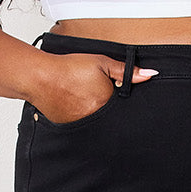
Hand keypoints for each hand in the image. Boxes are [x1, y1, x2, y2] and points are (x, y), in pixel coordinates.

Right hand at [27, 51, 156, 123]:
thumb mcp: (101, 63)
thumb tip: (150, 75)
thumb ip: (126, 70)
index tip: (116, 94)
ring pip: (97, 122)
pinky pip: (82, 125)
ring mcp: (82, 125)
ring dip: (95, 114)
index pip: (124, 109)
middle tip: (95, 94)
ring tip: (83, 97)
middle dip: (109, 108)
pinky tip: (74, 104)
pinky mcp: (70, 128)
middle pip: (111, 116)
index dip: (122, 101)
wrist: (40, 77)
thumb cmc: (68, 68)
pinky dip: (82, 117)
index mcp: (107, 103)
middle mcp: (96, 118)